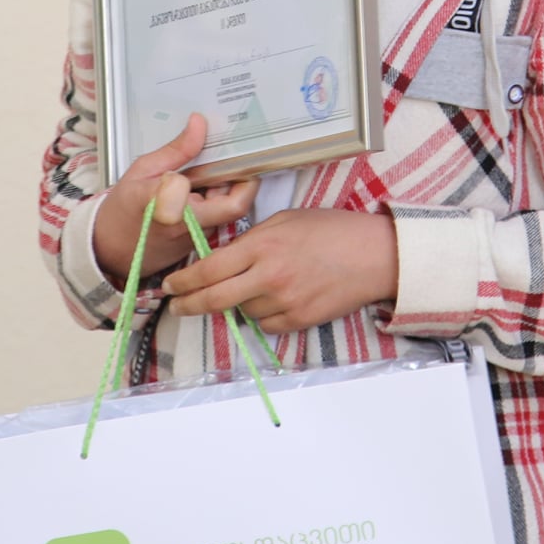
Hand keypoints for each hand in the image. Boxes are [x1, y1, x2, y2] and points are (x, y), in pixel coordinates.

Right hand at [92, 114, 257, 282]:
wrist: (112, 250)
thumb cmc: (123, 210)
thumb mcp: (143, 170)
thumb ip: (177, 149)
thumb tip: (200, 123)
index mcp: (164, 204)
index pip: (197, 189)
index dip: (214, 166)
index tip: (214, 144)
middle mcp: (187, 226)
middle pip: (234, 203)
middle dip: (238, 177)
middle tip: (226, 157)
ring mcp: (197, 238)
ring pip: (231, 211)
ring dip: (227, 188)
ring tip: (205, 173)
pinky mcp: (201, 243)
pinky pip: (221, 219)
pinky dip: (218, 200)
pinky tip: (201, 190)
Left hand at [162, 208, 398, 334]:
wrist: (374, 255)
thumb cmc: (332, 230)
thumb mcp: (286, 220)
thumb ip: (252, 240)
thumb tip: (224, 257)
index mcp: (261, 246)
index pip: (209, 268)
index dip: (184, 281)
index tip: (170, 285)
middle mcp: (268, 276)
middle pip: (214, 298)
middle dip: (189, 304)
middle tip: (176, 306)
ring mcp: (284, 301)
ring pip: (242, 311)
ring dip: (238, 302)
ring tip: (256, 285)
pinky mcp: (299, 320)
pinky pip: (266, 323)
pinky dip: (263, 314)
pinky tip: (276, 298)